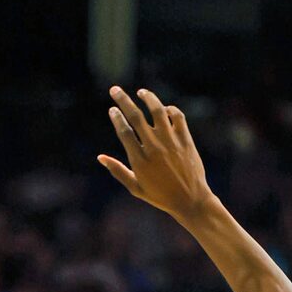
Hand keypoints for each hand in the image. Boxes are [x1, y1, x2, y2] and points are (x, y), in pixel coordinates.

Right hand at [98, 88, 211, 222]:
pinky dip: (170, 109)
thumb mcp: (136, 188)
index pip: (124, 131)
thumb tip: (100, 157)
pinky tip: (164, 109)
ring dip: (147, 97)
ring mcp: (171, 142)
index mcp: (140, 161)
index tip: (112, 110)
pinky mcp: (185, 140)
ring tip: (141, 92)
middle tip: (115, 90)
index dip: (116, 117)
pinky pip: (177, 116)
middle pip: (135, 116)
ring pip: (157, 110)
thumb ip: (118, 171)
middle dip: (122, 100)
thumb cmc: (161, 197)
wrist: (191, 201)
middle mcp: (154, 148)